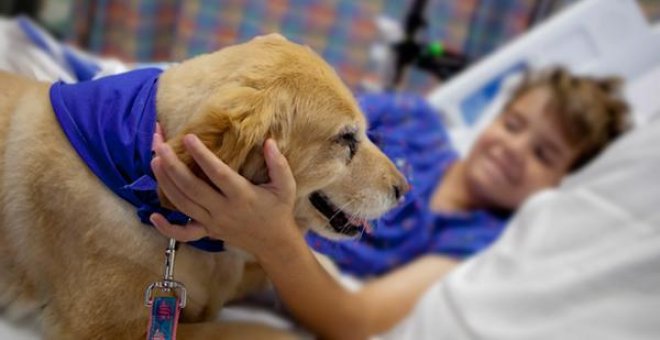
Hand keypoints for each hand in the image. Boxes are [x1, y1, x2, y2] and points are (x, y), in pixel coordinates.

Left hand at [149, 133, 297, 255]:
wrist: (274, 243)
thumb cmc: (279, 210)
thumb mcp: (285, 186)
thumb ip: (278, 164)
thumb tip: (269, 141)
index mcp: (242, 196)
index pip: (217, 173)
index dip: (201, 155)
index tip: (188, 137)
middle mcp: (223, 210)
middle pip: (191, 188)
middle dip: (172, 165)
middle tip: (159, 145)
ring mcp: (212, 223)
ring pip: (182, 204)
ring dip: (165, 182)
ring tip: (154, 160)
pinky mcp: (207, 232)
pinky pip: (183, 234)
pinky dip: (166, 227)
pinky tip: (152, 215)